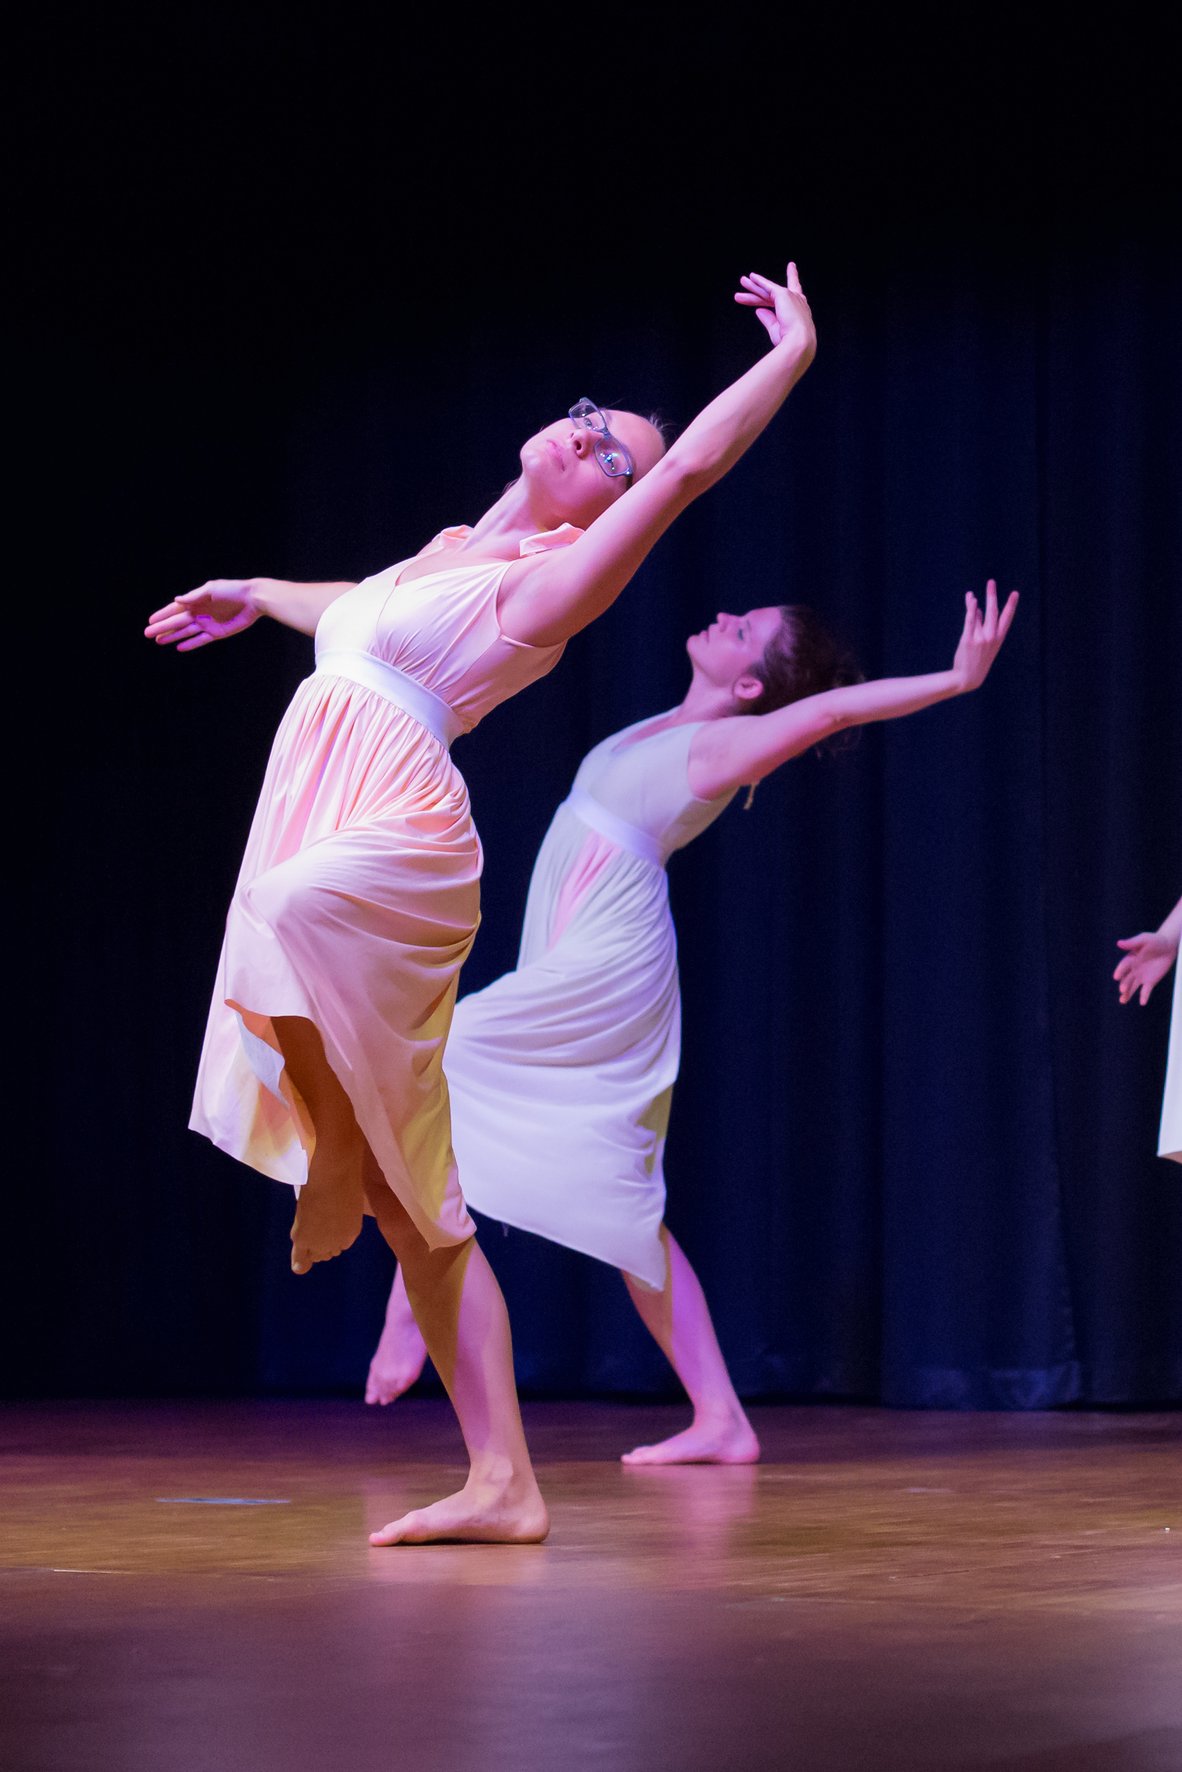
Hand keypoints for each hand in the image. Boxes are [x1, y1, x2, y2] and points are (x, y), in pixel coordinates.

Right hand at [145, 579, 259, 650]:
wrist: (252, 600)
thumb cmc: (232, 590)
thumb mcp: (211, 590)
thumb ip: (194, 596)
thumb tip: (176, 600)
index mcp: (196, 601)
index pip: (174, 610)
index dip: (162, 615)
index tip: (150, 621)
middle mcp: (199, 613)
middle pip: (176, 623)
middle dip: (162, 628)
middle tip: (148, 634)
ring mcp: (207, 624)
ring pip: (185, 632)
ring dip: (172, 637)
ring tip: (159, 641)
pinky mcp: (217, 633)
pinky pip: (200, 640)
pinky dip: (190, 644)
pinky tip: (179, 647)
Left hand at [734, 262, 816, 360]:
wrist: (798, 341)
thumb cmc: (790, 341)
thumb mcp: (777, 329)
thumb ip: (769, 319)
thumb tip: (759, 311)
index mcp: (799, 310)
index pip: (794, 293)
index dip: (792, 280)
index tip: (791, 267)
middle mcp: (797, 300)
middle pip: (773, 294)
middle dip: (759, 289)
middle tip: (747, 282)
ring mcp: (791, 296)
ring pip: (767, 291)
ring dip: (753, 287)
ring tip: (742, 282)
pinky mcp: (783, 294)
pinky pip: (767, 287)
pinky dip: (759, 281)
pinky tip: (751, 277)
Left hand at [950, 579, 1018, 691]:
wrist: (968, 678)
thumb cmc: (977, 660)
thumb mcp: (985, 644)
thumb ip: (981, 626)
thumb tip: (978, 608)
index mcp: (998, 638)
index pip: (1007, 618)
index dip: (1011, 605)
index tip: (1015, 593)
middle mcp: (991, 637)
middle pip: (993, 612)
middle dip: (992, 595)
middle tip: (991, 582)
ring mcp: (980, 638)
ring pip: (979, 615)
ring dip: (974, 602)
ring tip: (971, 593)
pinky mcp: (968, 640)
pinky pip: (970, 621)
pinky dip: (971, 610)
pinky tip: (971, 599)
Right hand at [1114, 931, 1177, 1005]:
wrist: (1168, 946)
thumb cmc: (1155, 940)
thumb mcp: (1144, 939)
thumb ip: (1132, 942)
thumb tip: (1119, 943)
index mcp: (1130, 959)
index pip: (1124, 966)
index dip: (1120, 971)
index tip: (1116, 977)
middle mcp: (1133, 969)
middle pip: (1127, 978)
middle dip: (1124, 984)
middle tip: (1122, 990)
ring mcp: (1141, 976)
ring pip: (1132, 986)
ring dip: (1128, 993)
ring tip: (1123, 1001)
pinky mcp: (1150, 982)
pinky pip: (1146, 990)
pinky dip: (1144, 996)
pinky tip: (1142, 1003)